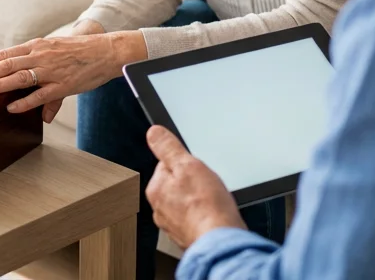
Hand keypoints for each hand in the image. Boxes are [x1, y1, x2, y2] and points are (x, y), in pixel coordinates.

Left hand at [0, 21, 144, 117]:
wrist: (108, 50)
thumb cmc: (83, 53)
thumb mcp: (58, 58)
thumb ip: (45, 82)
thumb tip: (40, 110)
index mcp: (37, 46)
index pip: (5, 54)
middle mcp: (41, 56)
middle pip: (5, 64)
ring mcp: (51, 70)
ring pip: (18, 76)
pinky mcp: (63, 84)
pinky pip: (40, 94)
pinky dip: (24, 101)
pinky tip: (11, 108)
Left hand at [146, 125, 244, 247]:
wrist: (220, 241)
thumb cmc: (206, 207)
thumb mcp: (188, 165)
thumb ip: (168, 147)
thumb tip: (154, 133)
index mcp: (156, 189)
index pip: (167, 164)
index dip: (185, 163)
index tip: (196, 168)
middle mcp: (160, 209)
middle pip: (177, 184)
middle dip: (192, 182)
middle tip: (207, 185)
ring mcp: (173, 225)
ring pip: (187, 202)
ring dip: (199, 200)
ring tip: (212, 201)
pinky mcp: (187, 235)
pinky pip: (196, 218)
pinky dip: (204, 215)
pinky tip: (213, 215)